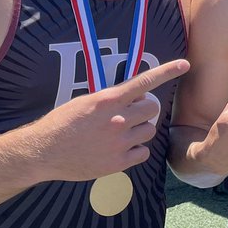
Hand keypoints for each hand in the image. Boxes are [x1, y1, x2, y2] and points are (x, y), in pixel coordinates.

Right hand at [30, 59, 189, 182]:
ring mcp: (120, 142)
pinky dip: (135, 150)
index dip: (167, 72)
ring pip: (149, 130)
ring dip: (139, 130)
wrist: (42, 152)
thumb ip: (110, 99)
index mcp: (108, 100)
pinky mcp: (118, 162)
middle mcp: (117, 119)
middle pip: (152, 108)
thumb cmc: (61, 124)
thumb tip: (132, 97)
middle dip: (144, 109)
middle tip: (130, 114)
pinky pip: (143, 152)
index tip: (184, 64)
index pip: (144, 82)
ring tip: (119, 133)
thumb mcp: (85, 102)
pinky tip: (119, 149)